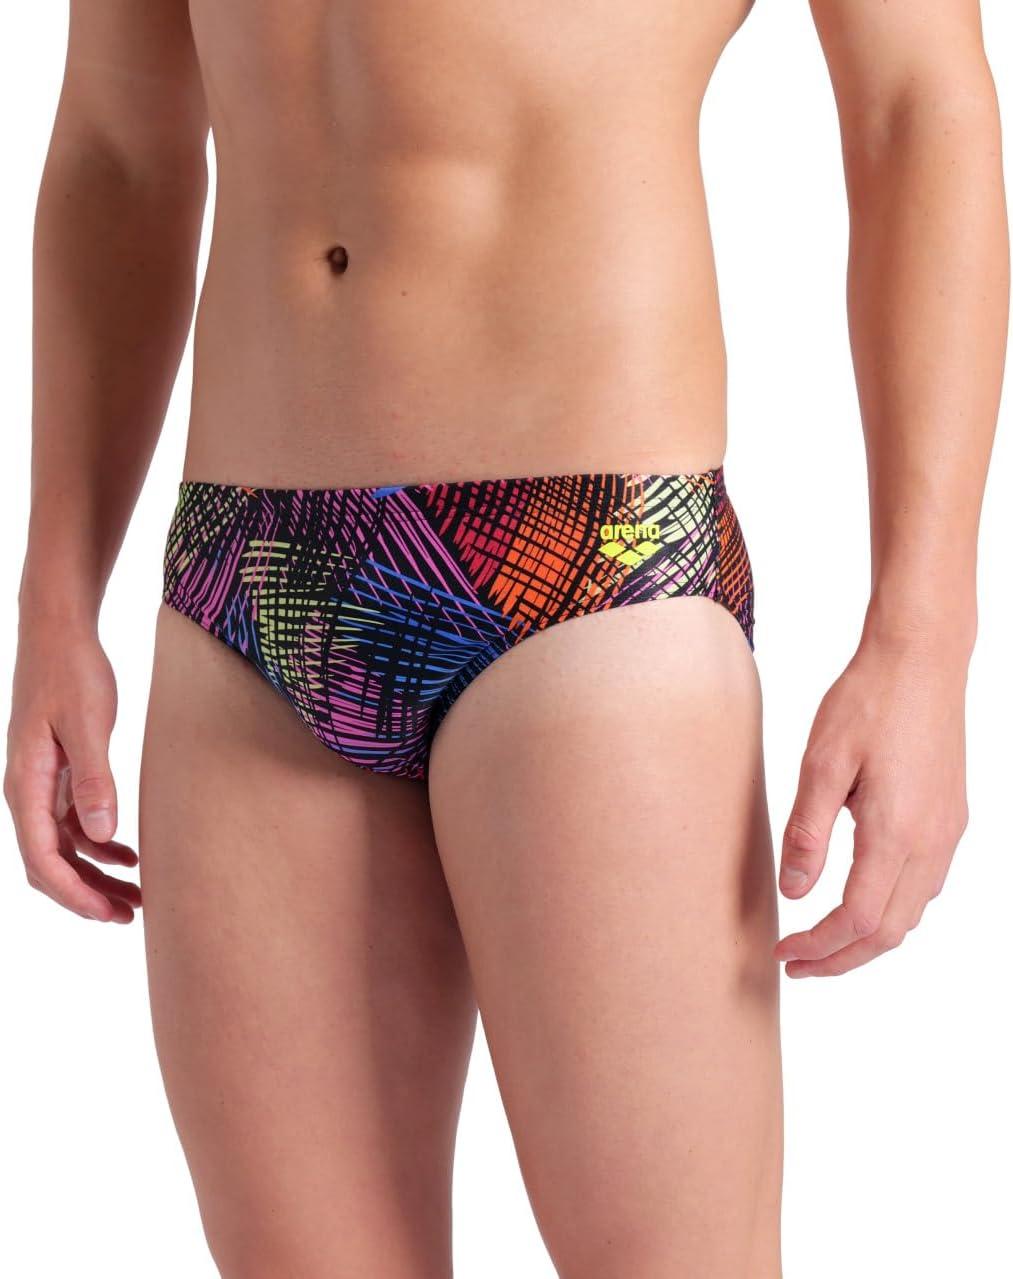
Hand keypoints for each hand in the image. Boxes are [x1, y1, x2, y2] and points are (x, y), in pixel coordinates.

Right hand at [5, 620, 139, 922]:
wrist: (59, 632)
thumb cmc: (71, 671)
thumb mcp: (88, 724)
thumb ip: (93, 778)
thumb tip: (99, 833)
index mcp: (25, 784)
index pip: (42, 858)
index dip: (74, 893)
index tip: (108, 914)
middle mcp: (26, 790)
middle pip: (49, 862)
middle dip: (85, 894)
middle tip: (129, 915)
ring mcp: (40, 783)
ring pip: (62, 847)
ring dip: (95, 873)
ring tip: (135, 895)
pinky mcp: (56, 771)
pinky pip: (71, 823)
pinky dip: (97, 843)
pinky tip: (127, 852)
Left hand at [775, 635, 968, 976]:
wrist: (922, 659)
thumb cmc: (867, 701)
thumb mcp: (821, 764)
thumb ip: (807, 833)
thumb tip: (794, 892)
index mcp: (895, 832)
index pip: (857, 919)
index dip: (818, 946)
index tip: (783, 953)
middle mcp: (931, 842)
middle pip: (890, 932)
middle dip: (842, 958)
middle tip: (797, 964)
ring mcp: (947, 832)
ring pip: (911, 913)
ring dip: (867, 938)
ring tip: (822, 941)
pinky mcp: (951, 817)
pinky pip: (924, 885)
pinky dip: (890, 908)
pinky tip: (860, 898)